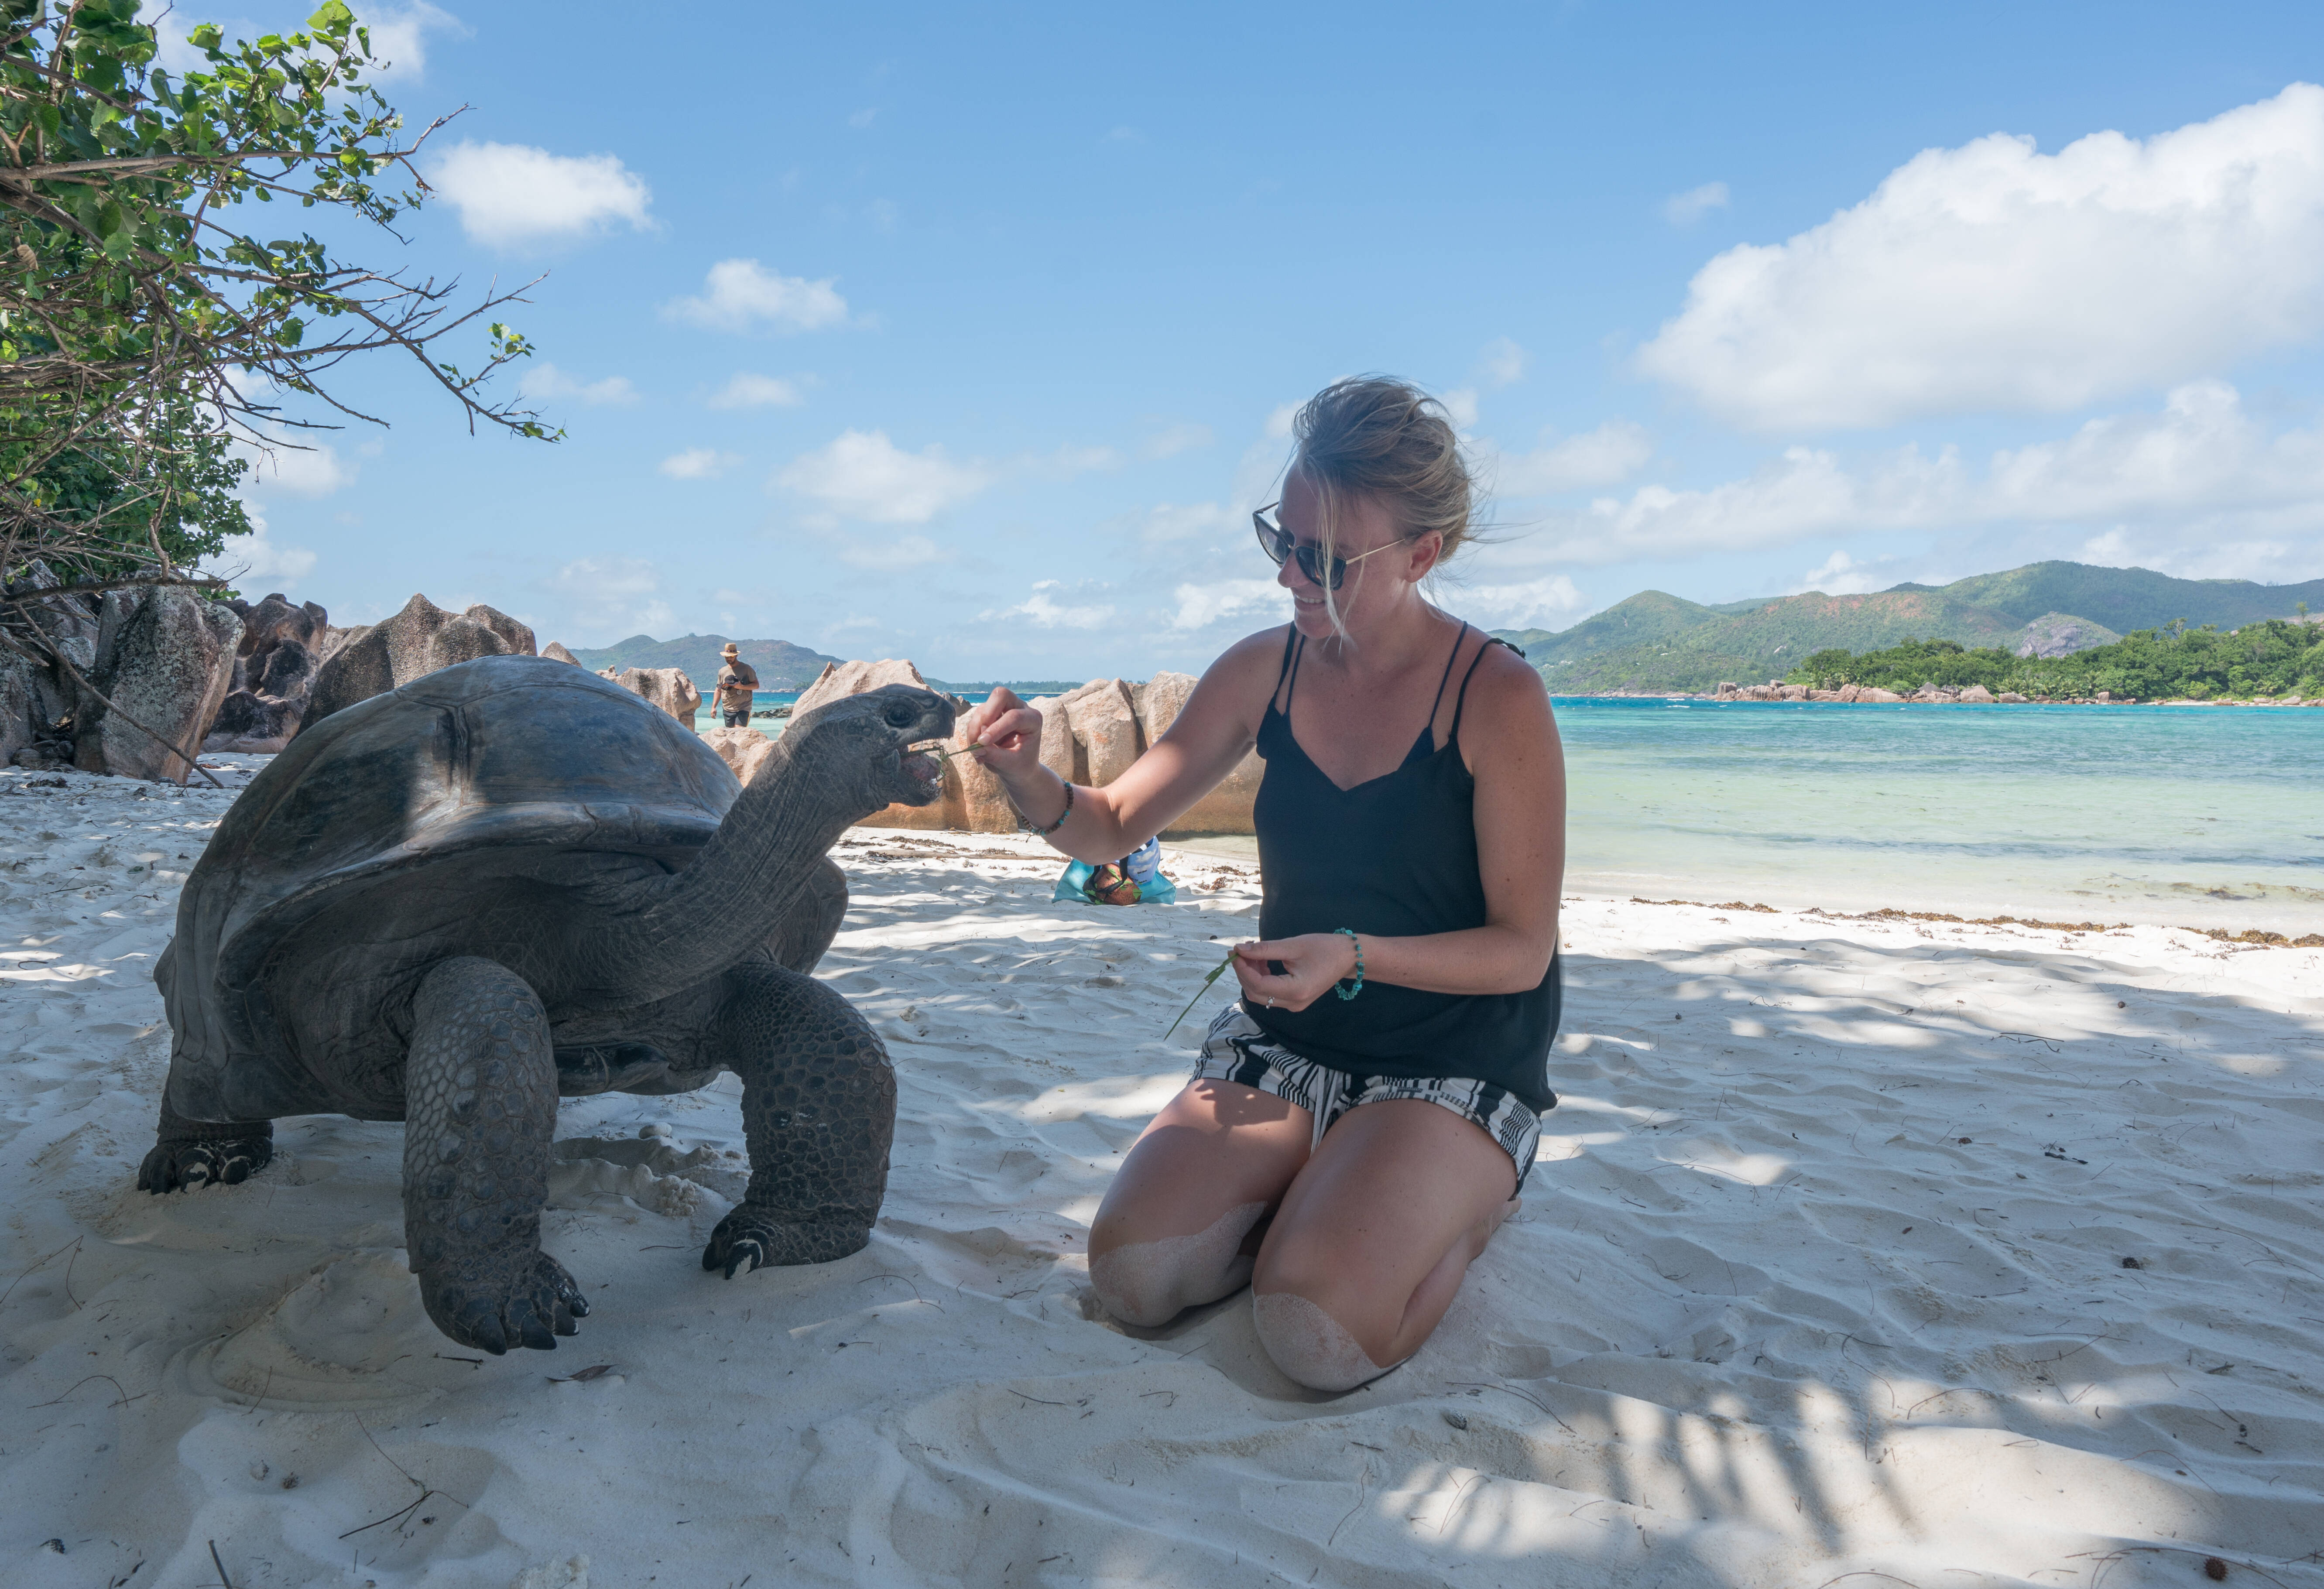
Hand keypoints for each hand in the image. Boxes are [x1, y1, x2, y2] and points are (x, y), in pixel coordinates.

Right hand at [956, 687, 1045, 780]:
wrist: (1018, 766)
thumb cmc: (1020, 764)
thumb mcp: (1010, 764)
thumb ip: (995, 756)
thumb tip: (977, 748)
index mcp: (1033, 719)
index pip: (1014, 716)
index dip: (996, 728)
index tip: (982, 743)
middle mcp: (1019, 708)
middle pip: (1001, 694)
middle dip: (986, 715)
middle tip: (981, 738)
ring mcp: (1003, 709)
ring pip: (983, 708)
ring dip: (975, 730)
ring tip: (978, 753)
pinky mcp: (990, 713)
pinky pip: (975, 718)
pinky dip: (972, 734)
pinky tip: (977, 749)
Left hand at [1231, 933, 1358, 1013]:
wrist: (1348, 957)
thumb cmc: (1324, 948)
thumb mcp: (1293, 945)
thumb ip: (1264, 949)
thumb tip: (1239, 949)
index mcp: (1296, 990)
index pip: (1259, 985)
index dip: (1242, 969)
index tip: (1234, 952)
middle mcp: (1293, 1003)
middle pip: (1256, 994)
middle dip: (1243, 973)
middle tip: (1238, 952)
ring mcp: (1294, 1004)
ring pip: (1261, 995)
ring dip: (1251, 975)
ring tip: (1251, 954)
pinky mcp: (1294, 1000)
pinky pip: (1271, 993)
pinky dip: (1261, 978)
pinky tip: (1261, 962)